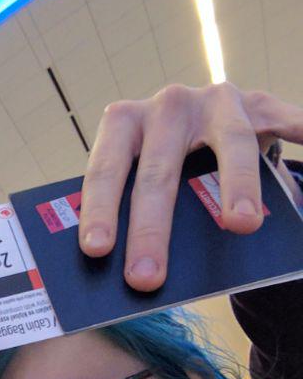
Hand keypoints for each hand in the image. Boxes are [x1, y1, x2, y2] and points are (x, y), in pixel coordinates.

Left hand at [78, 83, 302, 290]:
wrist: (204, 121)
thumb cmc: (163, 161)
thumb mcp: (139, 173)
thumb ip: (131, 206)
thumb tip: (120, 270)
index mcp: (124, 123)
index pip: (107, 168)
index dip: (101, 209)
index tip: (97, 250)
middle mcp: (168, 106)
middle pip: (161, 169)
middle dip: (152, 228)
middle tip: (147, 277)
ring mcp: (217, 102)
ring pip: (230, 141)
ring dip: (238, 185)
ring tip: (242, 225)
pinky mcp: (260, 104)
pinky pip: (288, 120)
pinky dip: (302, 132)